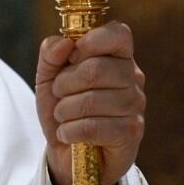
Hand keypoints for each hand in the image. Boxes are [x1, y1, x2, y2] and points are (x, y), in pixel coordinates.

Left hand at [35, 21, 145, 184]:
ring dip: (65, 110)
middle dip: (65, 83)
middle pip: (96, 69)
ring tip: (62, 115)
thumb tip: (64, 43)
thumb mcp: (47, 75)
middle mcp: (132, 77)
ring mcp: (135, 105)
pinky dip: (70, 130)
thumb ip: (50, 52)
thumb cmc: (62, 105)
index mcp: (116, 55)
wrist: (67, 150)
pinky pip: (94, 126)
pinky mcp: (132, 132)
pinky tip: (68, 133)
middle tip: (58, 93)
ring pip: (92, 100)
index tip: (72, 56)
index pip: (119, 34)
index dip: (91, 41)